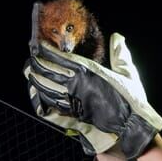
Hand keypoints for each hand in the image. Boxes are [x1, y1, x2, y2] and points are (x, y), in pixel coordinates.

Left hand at [26, 33, 161, 159]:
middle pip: (48, 70)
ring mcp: (73, 100)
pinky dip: (41, 96)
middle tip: (31, 57)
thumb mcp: (128, 72)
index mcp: (90, 71)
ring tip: (29, 71)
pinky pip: (50, 103)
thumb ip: (120, 54)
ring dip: (35, 78)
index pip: (61, 58)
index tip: (40, 45)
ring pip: (46, 87)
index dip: (48, 51)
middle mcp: (78, 84)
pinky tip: (37, 91)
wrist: (130, 124)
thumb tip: (118, 36)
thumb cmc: (132, 99)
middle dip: (37, 62)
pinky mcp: (72, 113)